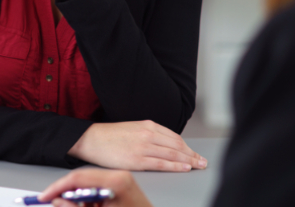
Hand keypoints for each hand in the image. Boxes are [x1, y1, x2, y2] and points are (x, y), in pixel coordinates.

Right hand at [38, 169, 152, 206]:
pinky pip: (98, 189)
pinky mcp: (122, 186)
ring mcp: (121, 179)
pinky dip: (89, 201)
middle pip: (82, 179)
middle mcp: (119, 176)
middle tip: (55, 203)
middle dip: (67, 193)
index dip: (57, 187)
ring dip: (79, 199)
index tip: (44, 197)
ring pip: (88, 184)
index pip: (78, 178)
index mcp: (116, 181)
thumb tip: (58, 202)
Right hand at [67, 121, 206, 171]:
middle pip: (177, 145)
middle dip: (192, 154)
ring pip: (173, 154)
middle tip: (202, 161)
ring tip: (198, 166)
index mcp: (148, 125)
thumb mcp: (133, 129)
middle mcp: (148, 134)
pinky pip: (161, 163)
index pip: (174, 137)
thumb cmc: (110, 136)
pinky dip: (175, 166)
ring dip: (188, 161)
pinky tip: (184, 168)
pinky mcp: (137, 160)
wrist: (92, 139)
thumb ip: (149, 135)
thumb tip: (164, 145)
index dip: (187, 147)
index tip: (195, 153)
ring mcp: (143, 147)